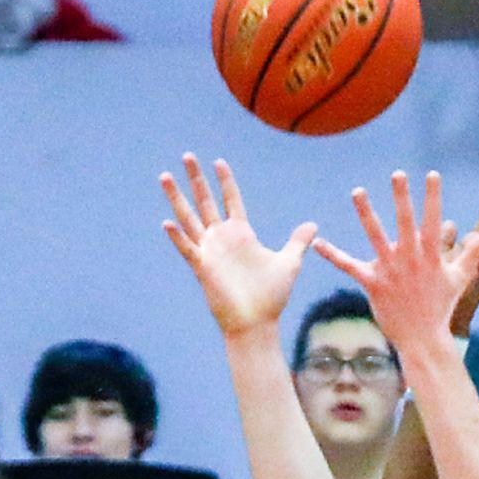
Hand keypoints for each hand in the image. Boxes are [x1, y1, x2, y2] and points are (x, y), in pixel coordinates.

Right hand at [159, 154, 317, 338]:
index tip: (218, 161)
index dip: (225, 181)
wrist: (256, 323)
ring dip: (176, 197)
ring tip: (165, 176)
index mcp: (241, 234)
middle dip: (196, 178)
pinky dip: (178, 237)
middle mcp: (222, 239)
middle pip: (205, 201)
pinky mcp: (203, 268)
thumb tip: (313, 225)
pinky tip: (167, 223)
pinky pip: (188, 249)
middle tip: (187, 155)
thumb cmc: (272, 296)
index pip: (231, 199)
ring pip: (189, 218)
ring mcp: (210, 252)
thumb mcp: (289, 262)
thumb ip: (297, 242)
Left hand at [312, 172, 478, 365]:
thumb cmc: (440, 308)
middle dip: (402, 197)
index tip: (432, 174)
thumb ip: (472, 254)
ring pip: (376, 236)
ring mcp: (390, 270)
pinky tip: (318, 243)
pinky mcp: (373, 284)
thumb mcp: (459, 279)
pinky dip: (333, 255)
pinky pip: (349, 267)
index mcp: (430, 255)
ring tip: (357, 190)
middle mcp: (410, 259)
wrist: (422, 339)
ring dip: (366, 212)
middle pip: (405, 222)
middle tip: (397, 174)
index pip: (433, 220)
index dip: (432, 197)